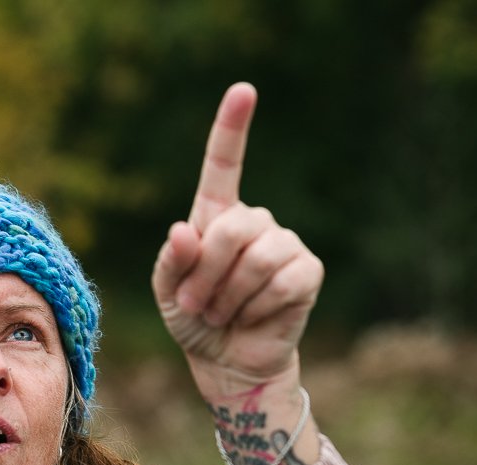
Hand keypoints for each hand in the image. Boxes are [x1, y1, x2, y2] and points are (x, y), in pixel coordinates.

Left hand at [152, 83, 323, 398]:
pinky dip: (257, 307)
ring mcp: (285, 244)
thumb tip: (184, 230)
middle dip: (206, 274)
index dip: (232, 127)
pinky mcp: (308, 271)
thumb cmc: (195, 319)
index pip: (224, 164)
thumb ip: (171, 261)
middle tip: (196, 305)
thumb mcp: (168, 292)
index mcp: (216, 216)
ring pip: (256, 258)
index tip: (243, 91)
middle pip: (232, 228)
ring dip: (228, 296)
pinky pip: (280, 281)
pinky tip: (253, 317)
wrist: (227, 361)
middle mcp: (254, 222)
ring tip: (221, 313)